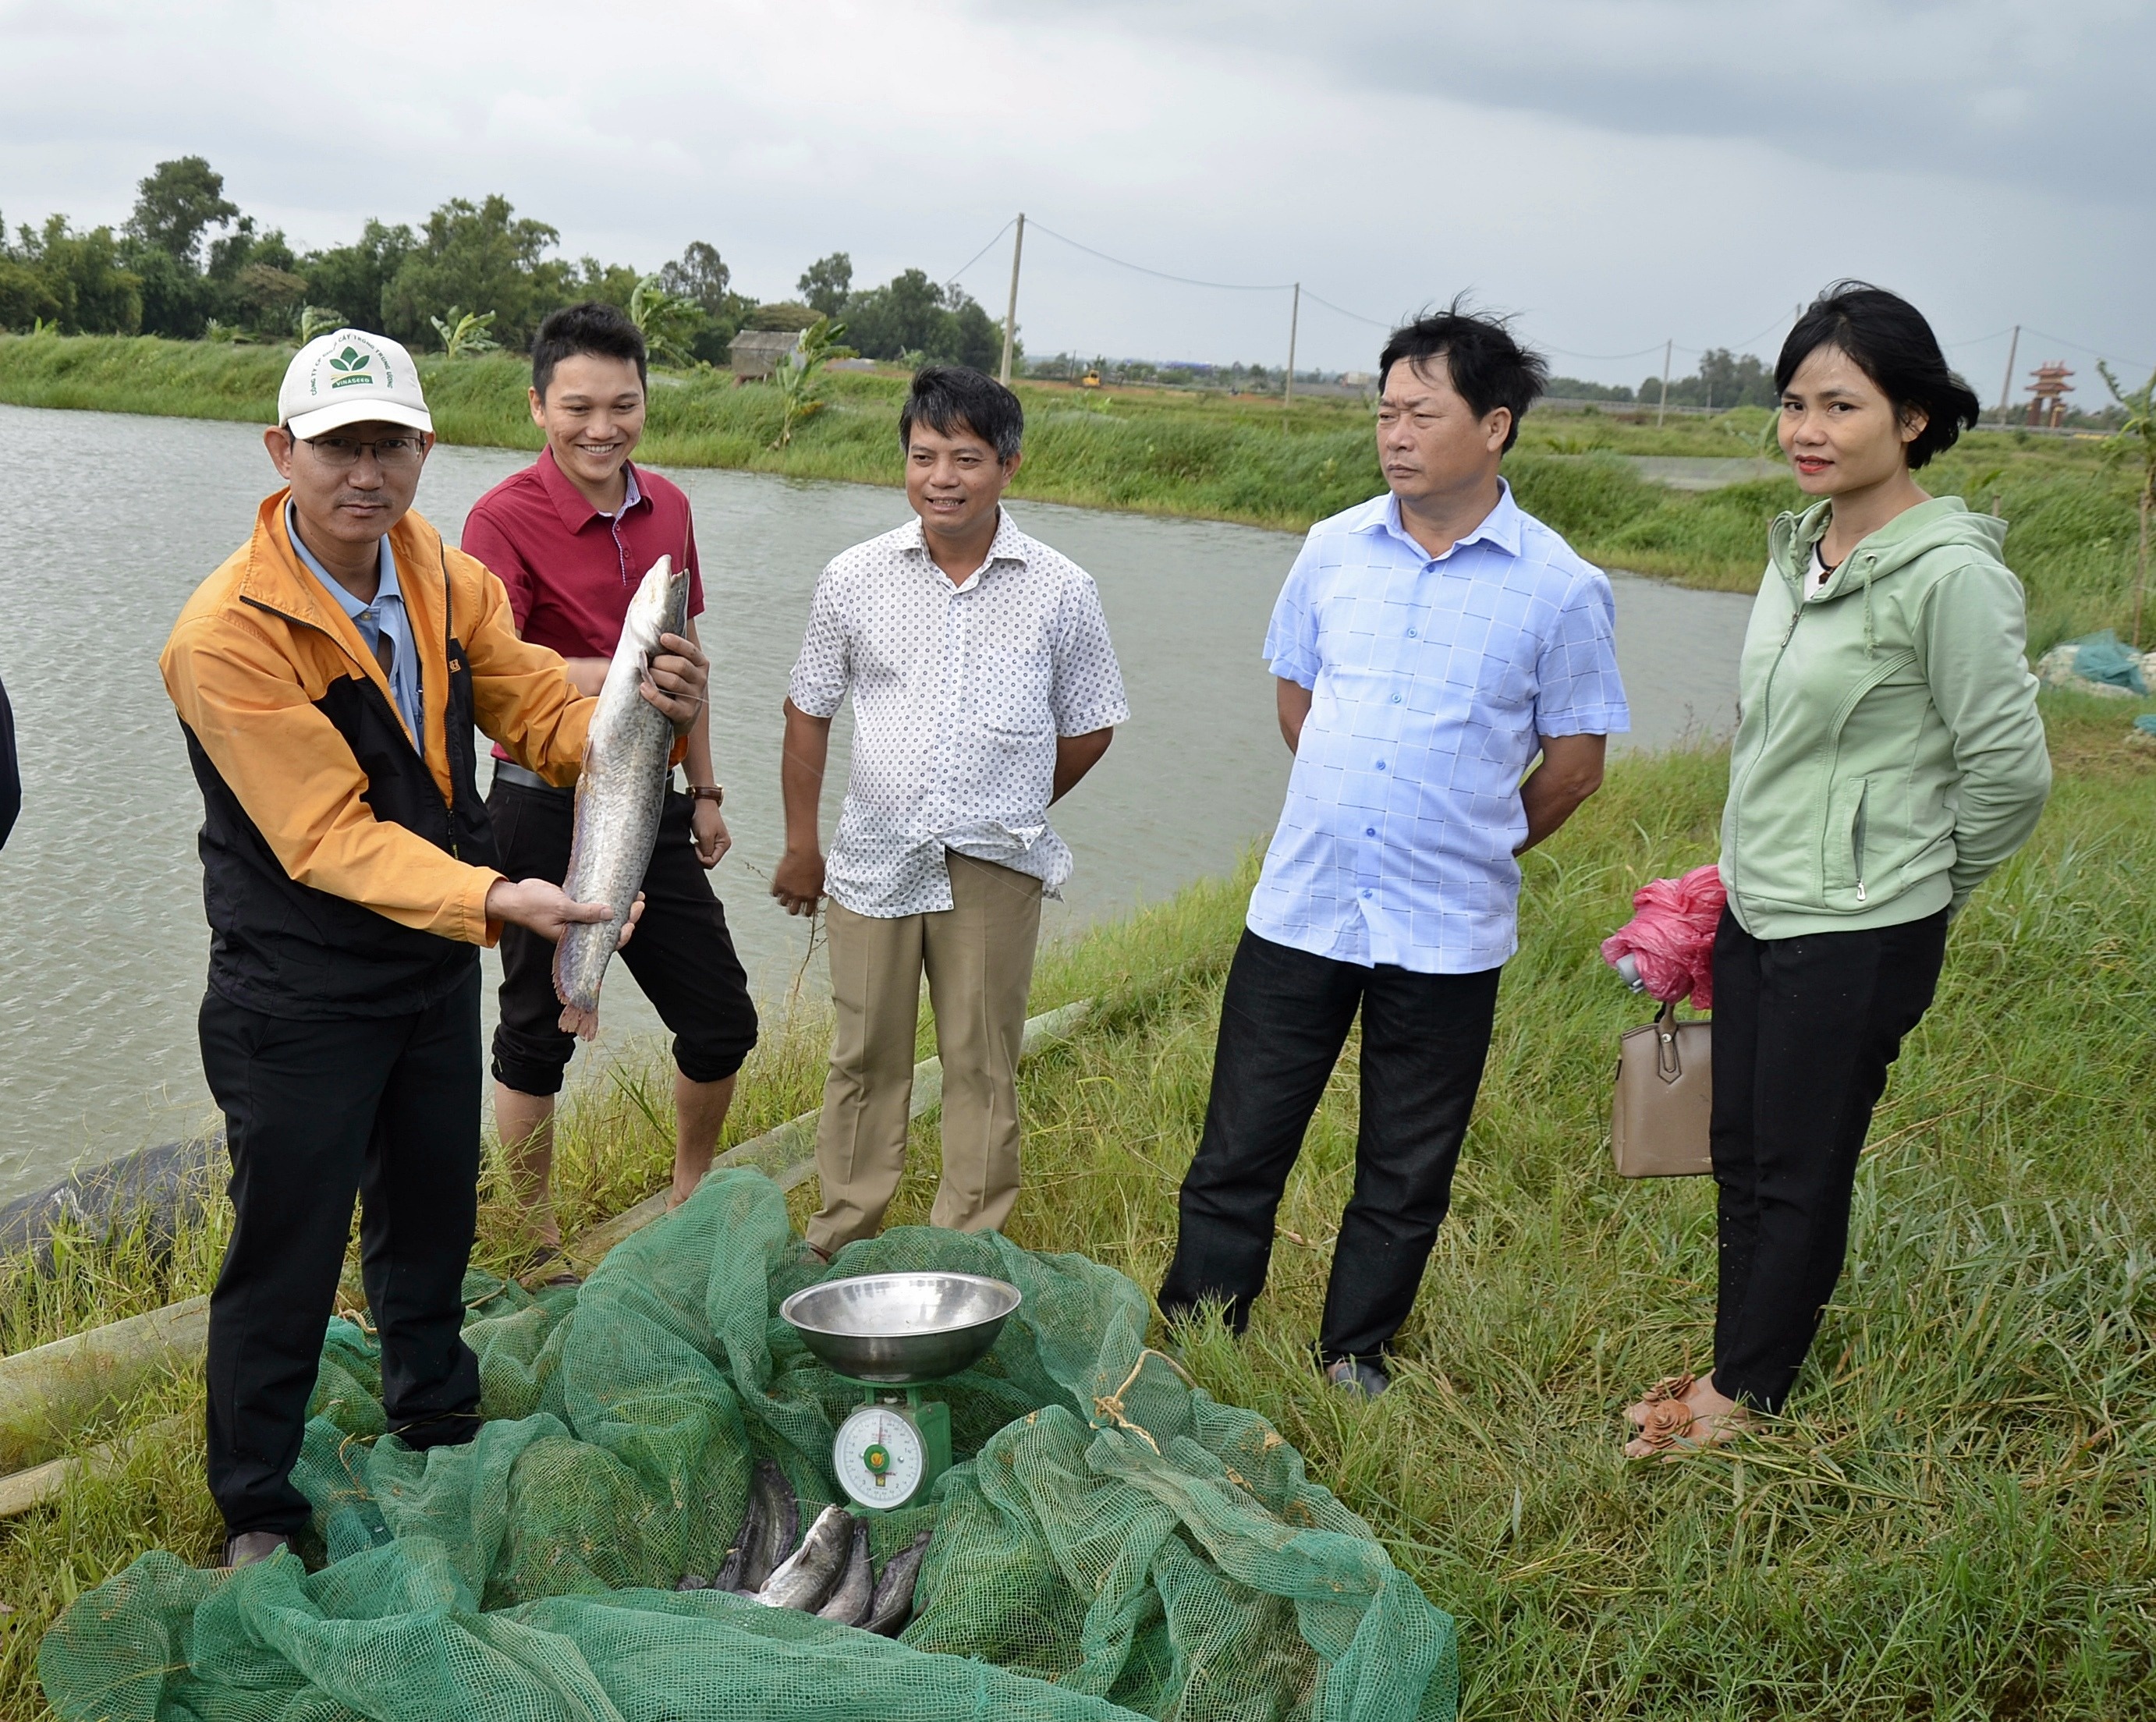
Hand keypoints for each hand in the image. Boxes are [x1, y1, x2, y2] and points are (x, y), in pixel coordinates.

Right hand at [486, 879, 645, 948]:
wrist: (514, 897)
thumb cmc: (533, 907)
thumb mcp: (562, 909)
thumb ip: (586, 912)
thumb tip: (610, 913)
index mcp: (575, 939)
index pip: (605, 943)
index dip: (622, 934)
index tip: (631, 921)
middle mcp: (578, 932)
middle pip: (609, 929)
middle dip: (627, 917)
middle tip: (638, 902)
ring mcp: (576, 919)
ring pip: (604, 916)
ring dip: (620, 907)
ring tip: (635, 895)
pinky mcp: (574, 906)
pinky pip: (594, 905)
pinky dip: (605, 899)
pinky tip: (616, 889)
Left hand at [641, 631, 708, 734]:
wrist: (681, 716)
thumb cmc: (673, 685)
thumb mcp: (678, 667)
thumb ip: (669, 653)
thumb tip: (648, 633)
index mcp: (701, 664)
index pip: (691, 651)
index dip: (677, 643)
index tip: (662, 638)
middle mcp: (701, 680)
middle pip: (681, 666)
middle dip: (660, 662)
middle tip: (648, 663)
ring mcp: (695, 697)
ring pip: (674, 682)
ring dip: (655, 676)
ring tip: (645, 675)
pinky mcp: (686, 714)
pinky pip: (669, 704)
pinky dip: (654, 696)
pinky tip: (643, 688)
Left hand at [691, 798, 730, 868]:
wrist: (700, 801)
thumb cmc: (704, 815)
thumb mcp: (705, 835)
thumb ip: (706, 851)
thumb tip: (705, 861)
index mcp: (724, 844)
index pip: (712, 862)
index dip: (701, 857)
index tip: (696, 846)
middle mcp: (721, 845)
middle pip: (709, 861)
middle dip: (700, 855)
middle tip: (695, 844)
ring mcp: (715, 842)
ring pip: (705, 856)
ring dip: (698, 851)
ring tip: (696, 841)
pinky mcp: (708, 840)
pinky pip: (702, 851)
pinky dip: (697, 848)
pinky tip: (695, 841)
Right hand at [770, 846, 825, 915]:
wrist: (803, 853)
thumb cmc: (815, 862)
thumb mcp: (823, 877)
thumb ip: (822, 889)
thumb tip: (824, 895)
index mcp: (811, 896)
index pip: (808, 912)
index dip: (806, 911)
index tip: (804, 909)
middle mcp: (799, 896)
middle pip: (793, 911)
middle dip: (793, 909)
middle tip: (792, 904)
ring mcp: (788, 891)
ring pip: (783, 903)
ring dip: (784, 899)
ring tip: (785, 894)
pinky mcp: (779, 884)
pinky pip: (774, 893)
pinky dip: (776, 891)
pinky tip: (779, 886)